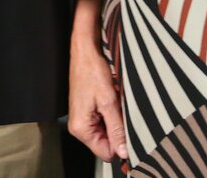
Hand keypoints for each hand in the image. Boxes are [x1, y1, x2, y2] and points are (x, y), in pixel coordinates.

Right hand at [68, 42, 127, 162]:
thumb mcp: (109, 102)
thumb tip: (124, 152)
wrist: (85, 53)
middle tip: (119, 110)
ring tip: (114, 102)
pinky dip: (111, 112)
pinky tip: (111, 99)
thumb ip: (117, 129)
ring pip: (107, 132)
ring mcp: (82, 119)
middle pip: (106, 143)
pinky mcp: (87, 112)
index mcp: (81, 128)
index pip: (106, 153)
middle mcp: (78, 127)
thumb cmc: (92, 71)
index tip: (128, 130)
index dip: (120, 145)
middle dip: (118, 129)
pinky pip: (104, 121)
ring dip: (115, 120)